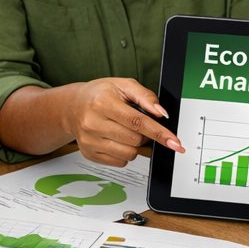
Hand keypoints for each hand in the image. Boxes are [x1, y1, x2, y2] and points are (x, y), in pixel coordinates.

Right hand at [60, 77, 183, 166]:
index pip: (138, 121)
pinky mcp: (89, 154)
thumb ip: (145, 97)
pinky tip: (115, 139)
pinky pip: (120, 162)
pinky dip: (124, 152)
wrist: (73, 106)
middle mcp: (93, 123)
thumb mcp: (123, 85)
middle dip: (145, 135)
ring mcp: (89, 141)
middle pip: (136, 140)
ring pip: (130, 154)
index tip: (175, 142)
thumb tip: (162, 114)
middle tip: (137, 124)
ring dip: (135, 145)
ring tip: (124, 130)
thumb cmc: (100, 94)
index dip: (159, 133)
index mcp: (103, 103)